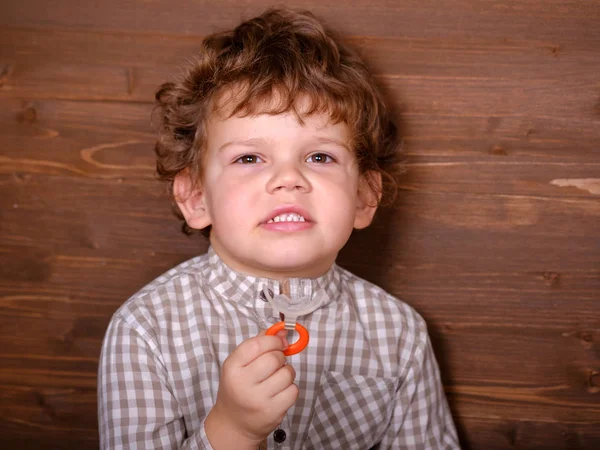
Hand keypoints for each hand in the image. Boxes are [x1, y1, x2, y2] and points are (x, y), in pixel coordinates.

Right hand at [205, 332, 298, 448]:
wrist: (234, 424)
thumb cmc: (238, 388)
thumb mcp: (239, 364)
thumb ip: (259, 343)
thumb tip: (283, 330)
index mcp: (232, 368)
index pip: (257, 345)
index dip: (273, 340)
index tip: (280, 342)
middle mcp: (243, 384)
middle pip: (274, 358)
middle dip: (280, 356)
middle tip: (275, 363)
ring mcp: (258, 400)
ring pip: (287, 374)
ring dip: (286, 372)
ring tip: (276, 378)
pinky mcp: (273, 412)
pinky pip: (293, 390)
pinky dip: (290, 388)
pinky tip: (279, 392)